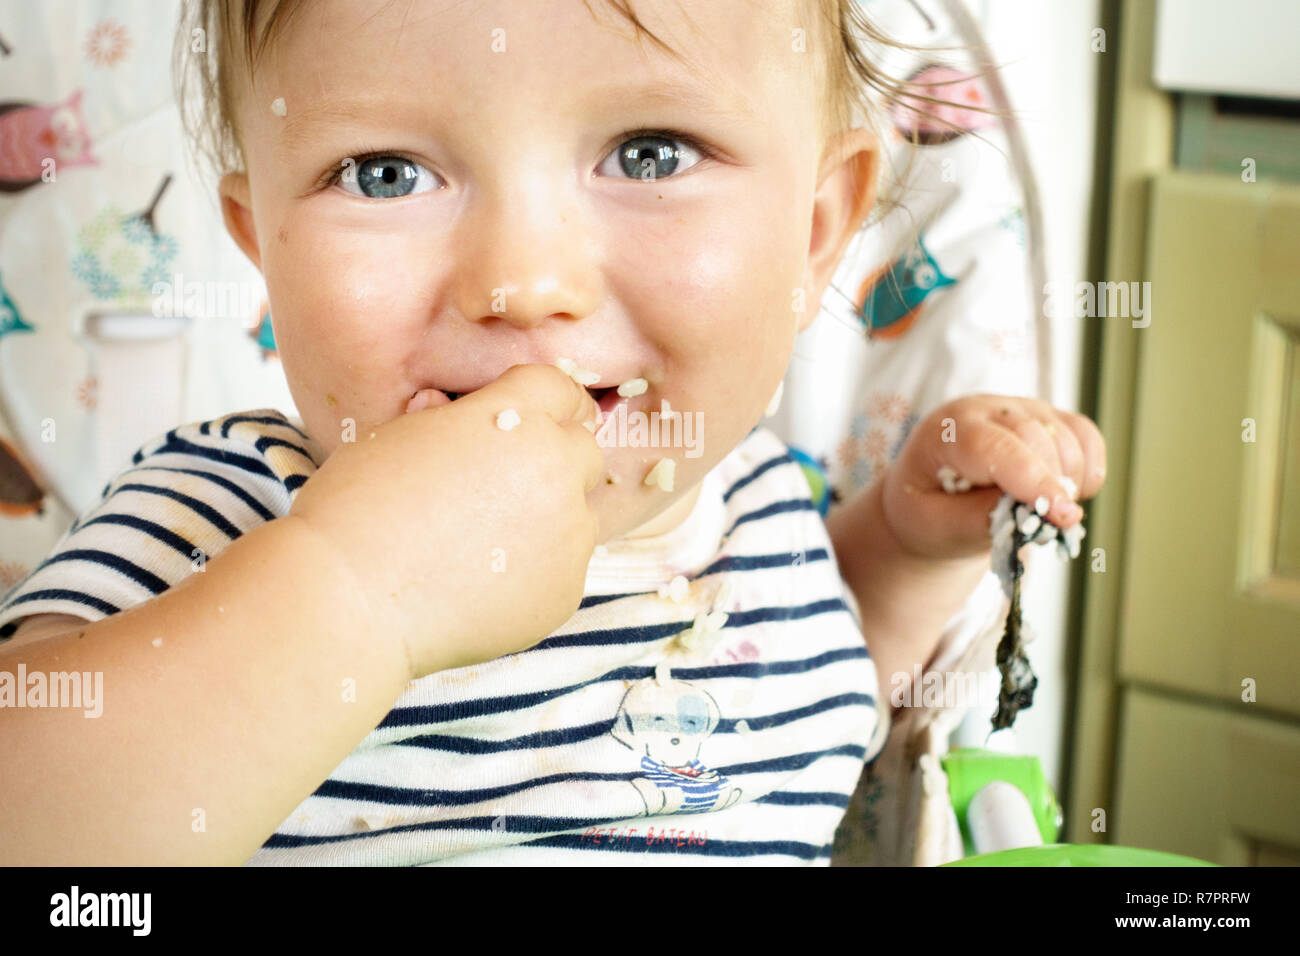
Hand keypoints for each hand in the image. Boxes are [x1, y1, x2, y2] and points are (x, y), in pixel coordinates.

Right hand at [288, 364, 604, 675]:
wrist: (349, 601)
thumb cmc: (357, 510)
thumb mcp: (398, 435)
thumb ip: (448, 417)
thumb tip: (450, 407)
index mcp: (516, 419)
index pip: (562, 390)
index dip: (545, 406)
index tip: (531, 423)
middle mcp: (556, 471)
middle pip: (582, 450)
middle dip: (551, 461)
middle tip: (501, 488)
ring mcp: (568, 534)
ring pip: (580, 513)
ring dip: (547, 519)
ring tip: (484, 542)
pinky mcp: (566, 589)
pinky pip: (565, 567)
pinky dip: (537, 570)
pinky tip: (485, 581)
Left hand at [880, 394, 1105, 559]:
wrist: (933, 499)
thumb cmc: (928, 510)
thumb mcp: (933, 525)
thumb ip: (975, 520)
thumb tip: (1028, 513)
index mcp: (946, 431)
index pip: (993, 447)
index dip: (1031, 479)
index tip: (1061, 515)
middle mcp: (986, 409)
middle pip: (1037, 437)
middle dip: (1051, 487)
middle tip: (1042, 526)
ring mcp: (1022, 409)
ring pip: (1069, 437)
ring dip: (1070, 483)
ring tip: (1038, 511)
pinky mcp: (1050, 418)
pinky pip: (1087, 439)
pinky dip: (1088, 472)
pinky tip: (1063, 496)